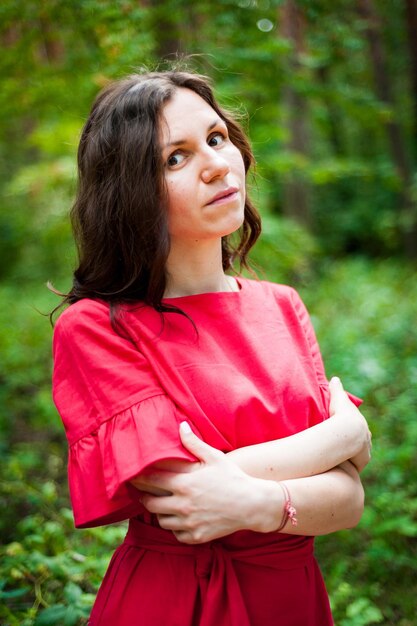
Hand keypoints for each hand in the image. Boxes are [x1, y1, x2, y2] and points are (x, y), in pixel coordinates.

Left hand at [136, 422, 279, 543]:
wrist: (252, 505)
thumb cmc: (232, 477)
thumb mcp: (214, 457)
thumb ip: (193, 443)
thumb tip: (180, 426)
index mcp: (184, 483)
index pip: (152, 480)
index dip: (138, 477)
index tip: (131, 475)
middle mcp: (182, 505)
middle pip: (150, 502)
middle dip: (142, 496)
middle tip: (138, 491)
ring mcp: (188, 522)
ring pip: (161, 520)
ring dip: (158, 512)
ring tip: (159, 504)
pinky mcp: (196, 536)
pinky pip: (175, 533)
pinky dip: (173, 526)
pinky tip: (176, 518)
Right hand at [329, 377, 371, 471]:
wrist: (348, 430)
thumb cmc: (342, 414)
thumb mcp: (338, 399)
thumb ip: (336, 389)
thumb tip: (334, 378)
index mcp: (362, 425)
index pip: (359, 429)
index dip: (351, 430)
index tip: (344, 432)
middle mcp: (366, 438)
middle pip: (361, 443)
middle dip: (354, 445)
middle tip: (341, 446)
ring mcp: (365, 450)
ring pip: (359, 455)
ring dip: (351, 457)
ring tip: (340, 458)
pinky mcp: (362, 460)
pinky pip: (356, 465)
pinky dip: (350, 465)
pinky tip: (341, 465)